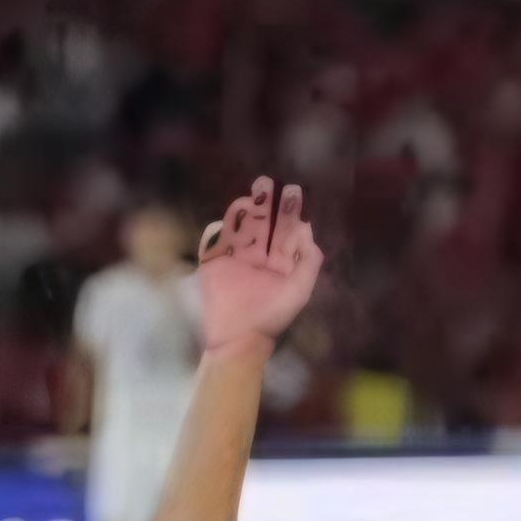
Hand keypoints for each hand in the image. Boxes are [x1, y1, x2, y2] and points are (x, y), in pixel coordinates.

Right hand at [193, 175, 324, 355]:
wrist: (239, 339)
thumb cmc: (273, 316)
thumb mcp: (300, 289)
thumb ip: (308, 260)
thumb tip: (306, 228)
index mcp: (280, 262)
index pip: (285, 231)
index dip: (289, 211)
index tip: (293, 192)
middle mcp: (257, 257)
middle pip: (261, 224)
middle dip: (265, 203)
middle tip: (266, 182)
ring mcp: (234, 259)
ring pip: (239, 228)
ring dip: (243, 211)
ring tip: (250, 197)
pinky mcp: (212, 265)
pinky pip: (213, 242)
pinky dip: (218, 230)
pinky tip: (228, 221)